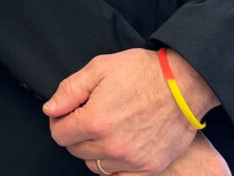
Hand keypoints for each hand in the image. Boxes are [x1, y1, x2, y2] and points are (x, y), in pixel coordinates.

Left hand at [43, 48, 216, 174]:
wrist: (183, 85)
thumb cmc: (142, 72)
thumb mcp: (99, 68)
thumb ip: (69, 90)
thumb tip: (50, 109)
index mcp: (95, 121)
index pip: (59, 134)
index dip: (59, 120)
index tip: (68, 111)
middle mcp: (111, 147)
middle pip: (75, 150)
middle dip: (76, 133)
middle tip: (89, 114)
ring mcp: (131, 161)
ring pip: (95, 166)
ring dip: (94, 150)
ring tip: (107, 127)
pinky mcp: (149, 169)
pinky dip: (114, 166)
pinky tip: (119, 145)